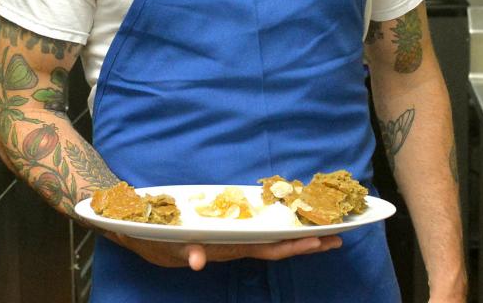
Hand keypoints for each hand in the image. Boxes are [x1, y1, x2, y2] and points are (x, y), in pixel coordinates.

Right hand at [105, 231, 341, 270]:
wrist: (144, 234)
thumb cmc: (159, 240)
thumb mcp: (169, 247)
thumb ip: (184, 253)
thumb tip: (196, 261)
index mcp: (228, 247)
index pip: (267, 248)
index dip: (293, 245)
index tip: (318, 240)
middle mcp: (235, 244)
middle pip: (278, 245)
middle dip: (307, 242)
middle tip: (338, 236)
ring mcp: (233, 237)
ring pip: (271, 238)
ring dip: (297, 235)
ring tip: (323, 230)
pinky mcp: (226, 229)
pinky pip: (257, 228)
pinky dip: (276, 224)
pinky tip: (290, 221)